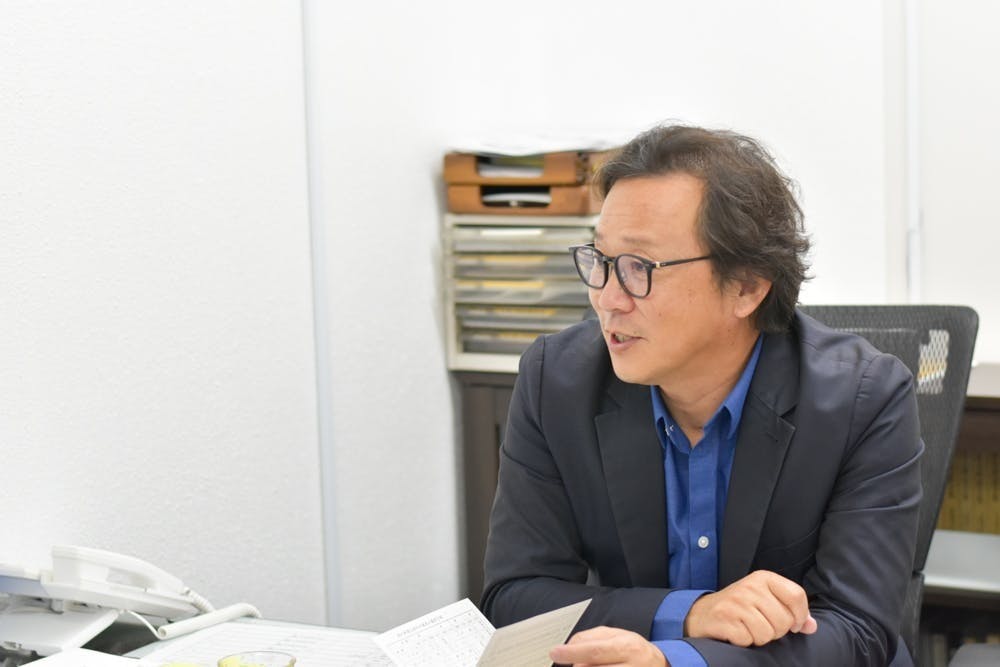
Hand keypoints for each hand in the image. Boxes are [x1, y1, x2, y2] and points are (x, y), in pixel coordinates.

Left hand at [549, 626, 667, 666]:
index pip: (595, 650)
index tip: (555, 652)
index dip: (572, 652)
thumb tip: (570, 646)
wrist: (659, 665)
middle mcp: (630, 666)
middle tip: (564, 659)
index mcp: (626, 647)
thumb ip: (592, 638)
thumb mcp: (616, 635)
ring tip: (588, 664)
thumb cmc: (633, 649)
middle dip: (577, 665)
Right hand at [685, 570, 817, 646]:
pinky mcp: (725, 618)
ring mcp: (736, 602)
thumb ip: (790, 610)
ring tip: (747, 628)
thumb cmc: (738, 607)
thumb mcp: (765, 601)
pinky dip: (744, 642)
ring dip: (759, 638)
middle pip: (784, 620)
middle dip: (776, 631)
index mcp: (763, 578)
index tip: (792, 624)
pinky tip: (736, 632)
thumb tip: (812, 626)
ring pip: (768, 633)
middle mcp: (750, 587)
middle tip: (761, 625)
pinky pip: (749, 640)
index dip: (799, 616)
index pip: (796, 595)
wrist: (700, 613)